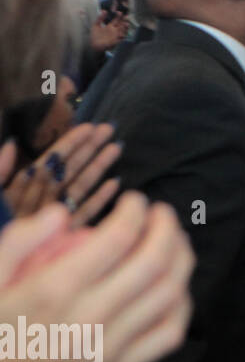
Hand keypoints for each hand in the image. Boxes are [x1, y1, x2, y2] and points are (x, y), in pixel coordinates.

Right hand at [0, 195, 193, 361]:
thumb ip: (17, 243)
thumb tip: (60, 213)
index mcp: (53, 291)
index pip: (116, 239)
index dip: (134, 212)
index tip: (134, 201)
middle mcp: (88, 319)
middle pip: (153, 262)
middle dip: (166, 228)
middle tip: (161, 214)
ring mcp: (111, 348)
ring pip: (169, 294)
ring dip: (181, 259)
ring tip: (174, 241)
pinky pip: (170, 332)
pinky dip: (182, 303)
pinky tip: (174, 286)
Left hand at [1, 124, 121, 224]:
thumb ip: (1, 171)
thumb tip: (12, 144)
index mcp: (24, 188)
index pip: (50, 160)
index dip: (69, 143)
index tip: (88, 127)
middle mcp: (43, 198)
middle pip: (70, 170)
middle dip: (89, 148)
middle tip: (108, 129)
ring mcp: (57, 217)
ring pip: (81, 188)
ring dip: (99, 167)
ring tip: (116, 148)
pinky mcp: (67, 234)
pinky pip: (85, 214)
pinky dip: (101, 200)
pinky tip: (114, 183)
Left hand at [89, 10, 128, 52]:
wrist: (93, 45)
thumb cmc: (94, 36)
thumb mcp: (96, 25)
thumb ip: (100, 18)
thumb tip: (104, 10)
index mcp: (110, 26)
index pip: (116, 20)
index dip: (118, 16)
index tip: (119, 12)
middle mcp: (114, 30)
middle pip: (121, 25)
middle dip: (124, 21)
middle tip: (126, 17)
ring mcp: (116, 36)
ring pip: (123, 31)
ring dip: (125, 28)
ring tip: (126, 24)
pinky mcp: (116, 41)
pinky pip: (121, 38)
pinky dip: (123, 35)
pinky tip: (123, 32)